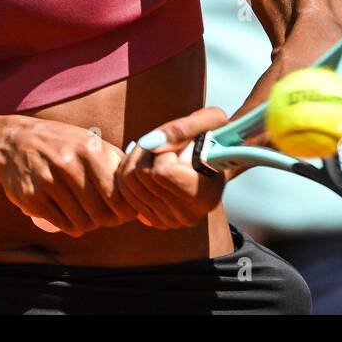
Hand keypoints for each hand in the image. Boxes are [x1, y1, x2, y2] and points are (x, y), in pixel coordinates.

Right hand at [0, 118, 140, 235]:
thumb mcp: (90, 143)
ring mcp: (48, 181)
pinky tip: (71, 217)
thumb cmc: (63, 145)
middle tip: (107, 217)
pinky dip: (71, 226)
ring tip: (88, 216)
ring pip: (83, 223)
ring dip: (90, 224)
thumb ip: (116, 163)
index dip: (126, 210)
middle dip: (109, 220)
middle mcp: (69, 164)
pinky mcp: (32, 197)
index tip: (125, 211)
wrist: (16, 141)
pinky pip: (63, 225)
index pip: (119, 195)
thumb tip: (143, 190)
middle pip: (102, 214)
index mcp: (90, 150)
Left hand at [114, 106, 231, 230]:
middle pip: (140, 176)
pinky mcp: (155, 221)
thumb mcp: (210, 120)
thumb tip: (149, 144)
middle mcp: (188, 215)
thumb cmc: (215, 136)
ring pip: (128, 183)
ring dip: (136, 160)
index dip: (164, 151)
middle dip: (146, 152)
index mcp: (205, 196)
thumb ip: (182, 129)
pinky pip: (124, 192)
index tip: (179, 146)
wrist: (216, 158)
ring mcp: (170, 221)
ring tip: (157, 153)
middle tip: (163, 145)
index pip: (162, 172)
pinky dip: (130, 172)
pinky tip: (148, 166)